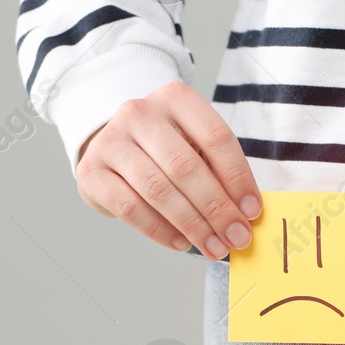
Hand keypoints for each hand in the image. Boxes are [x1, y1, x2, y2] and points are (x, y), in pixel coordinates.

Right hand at [75, 80, 261, 259]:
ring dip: (192, 225)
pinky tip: (182, 243)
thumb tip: (246, 214)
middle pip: (185, 166)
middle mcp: (140, 113)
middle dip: (217, 209)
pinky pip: (130, 208)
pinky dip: (160, 230)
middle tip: (237, 238)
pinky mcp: (91, 171)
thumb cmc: (165, 149)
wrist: (113, 146)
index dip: (238, 178)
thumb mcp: (194, 144)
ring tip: (213, 246)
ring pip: (158, 190)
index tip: (253, 211)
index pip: (215, 138)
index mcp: (175, 98)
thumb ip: (218, 171)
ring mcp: (111, 140)